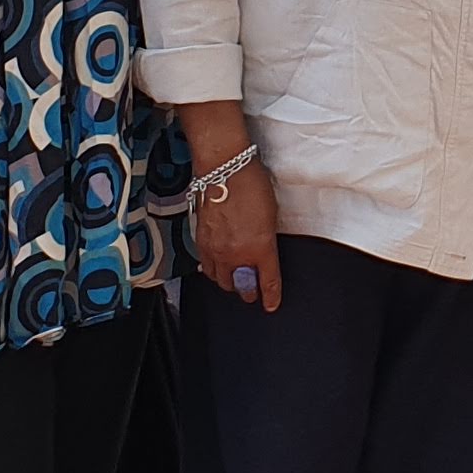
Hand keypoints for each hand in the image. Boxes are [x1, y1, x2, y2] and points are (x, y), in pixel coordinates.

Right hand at [196, 155, 283, 311]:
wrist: (224, 169)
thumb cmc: (252, 184)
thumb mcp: (272, 215)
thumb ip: (267, 240)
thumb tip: (263, 252)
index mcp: (260, 248)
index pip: (267, 281)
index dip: (271, 296)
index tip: (271, 304)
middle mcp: (236, 254)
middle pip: (241, 287)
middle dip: (248, 291)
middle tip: (253, 289)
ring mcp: (216, 250)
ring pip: (221, 280)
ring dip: (230, 282)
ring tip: (236, 277)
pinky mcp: (201, 242)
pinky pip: (206, 267)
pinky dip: (214, 270)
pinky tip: (218, 266)